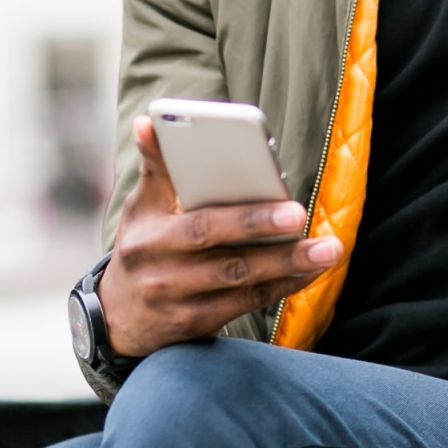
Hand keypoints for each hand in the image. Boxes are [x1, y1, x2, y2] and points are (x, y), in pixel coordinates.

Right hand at [97, 115, 342, 357]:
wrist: (118, 318)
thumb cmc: (142, 246)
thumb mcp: (140, 208)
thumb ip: (155, 167)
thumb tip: (150, 121)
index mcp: (149, 233)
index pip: (197, 220)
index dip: (239, 213)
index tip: (271, 188)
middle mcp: (161, 270)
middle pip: (222, 251)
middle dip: (264, 231)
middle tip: (303, 216)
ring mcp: (178, 301)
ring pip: (240, 281)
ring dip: (288, 265)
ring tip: (328, 249)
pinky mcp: (195, 326)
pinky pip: (246, 303)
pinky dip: (280, 287)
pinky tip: (308, 272)